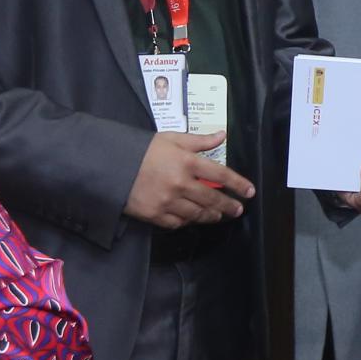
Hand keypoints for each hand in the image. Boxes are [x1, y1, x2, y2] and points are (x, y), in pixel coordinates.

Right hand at [125, 130, 254, 227]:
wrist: (111, 165)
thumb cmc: (143, 150)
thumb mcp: (172, 138)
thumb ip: (199, 140)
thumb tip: (221, 135)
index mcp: (187, 162)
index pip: (221, 175)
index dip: (238, 184)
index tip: (249, 192)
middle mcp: (180, 183)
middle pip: (212, 199)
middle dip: (228, 205)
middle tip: (237, 209)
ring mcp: (167, 201)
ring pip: (197, 214)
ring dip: (211, 216)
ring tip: (218, 215)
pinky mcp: (154, 214)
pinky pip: (177, 223)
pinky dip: (187, 221)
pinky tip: (192, 219)